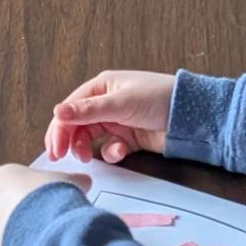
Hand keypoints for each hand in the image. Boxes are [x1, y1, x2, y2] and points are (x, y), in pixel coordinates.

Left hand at [0, 163, 86, 245]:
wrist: (47, 229)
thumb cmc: (50, 199)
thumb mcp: (65, 180)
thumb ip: (70, 180)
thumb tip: (82, 181)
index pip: (10, 183)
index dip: (30, 191)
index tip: (43, 198)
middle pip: (0, 206)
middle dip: (18, 212)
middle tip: (41, 217)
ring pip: (0, 231)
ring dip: (16, 233)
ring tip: (41, 236)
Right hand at [46, 70, 174, 165]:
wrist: (190, 116)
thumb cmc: (157, 98)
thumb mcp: (120, 103)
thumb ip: (88, 111)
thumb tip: (57, 111)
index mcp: (101, 87)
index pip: (71, 108)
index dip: (59, 128)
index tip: (55, 149)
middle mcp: (106, 103)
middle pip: (77, 125)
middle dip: (69, 141)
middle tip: (62, 158)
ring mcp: (117, 121)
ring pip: (90, 138)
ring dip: (87, 148)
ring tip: (88, 157)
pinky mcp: (129, 138)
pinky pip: (110, 148)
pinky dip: (111, 153)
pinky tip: (120, 152)